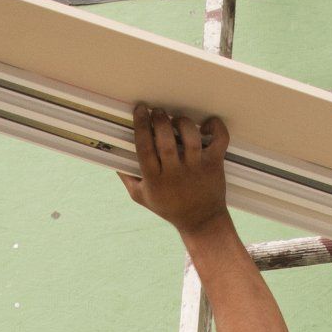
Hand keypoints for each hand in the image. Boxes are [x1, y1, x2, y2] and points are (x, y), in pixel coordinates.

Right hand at [121, 104, 232, 236]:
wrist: (201, 221)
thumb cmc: (169, 207)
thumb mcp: (141, 197)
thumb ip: (127, 176)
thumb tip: (112, 155)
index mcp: (155, 180)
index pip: (144, 148)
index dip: (141, 125)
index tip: (140, 110)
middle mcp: (176, 174)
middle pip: (166, 141)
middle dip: (160, 120)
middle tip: (158, 112)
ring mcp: (197, 168)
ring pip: (191, 138)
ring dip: (183, 123)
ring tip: (177, 120)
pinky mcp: (215, 164)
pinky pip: (219, 140)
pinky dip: (215, 127)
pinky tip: (205, 127)